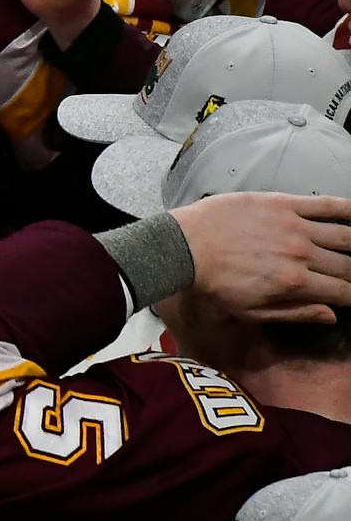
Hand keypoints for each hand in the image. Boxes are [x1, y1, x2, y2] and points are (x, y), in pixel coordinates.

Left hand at [174, 192, 350, 323]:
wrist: (186, 246)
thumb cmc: (215, 283)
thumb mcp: (250, 310)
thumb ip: (294, 313)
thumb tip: (331, 316)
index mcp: (294, 283)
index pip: (342, 291)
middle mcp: (301, 254)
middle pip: (347, 265)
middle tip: (350, 274)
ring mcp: (294, 227)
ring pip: (344, 235)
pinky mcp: (283, 204)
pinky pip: (325, 204)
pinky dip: (348, 209)